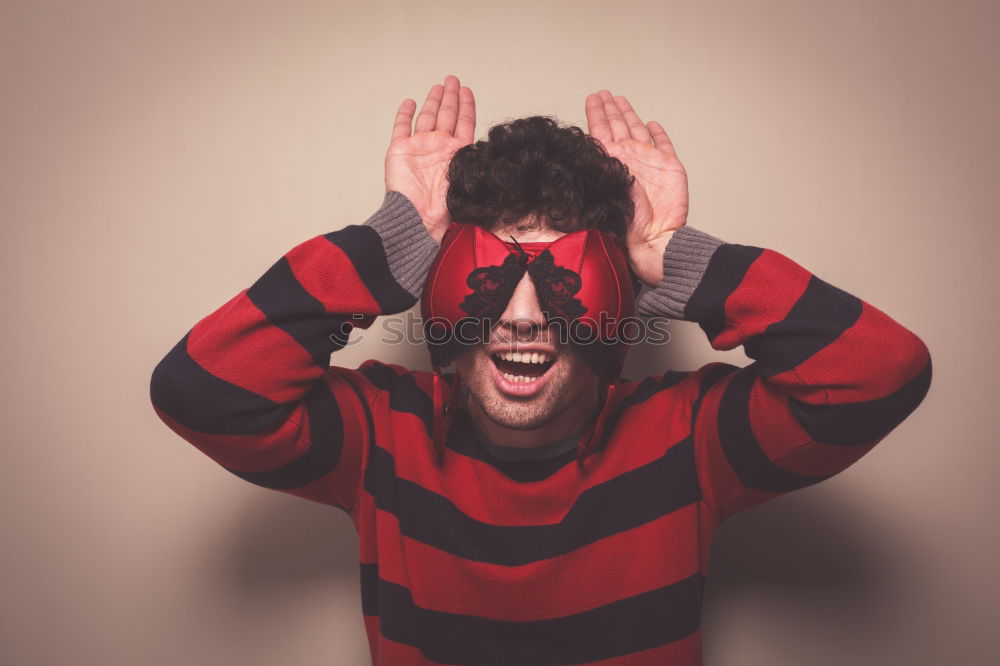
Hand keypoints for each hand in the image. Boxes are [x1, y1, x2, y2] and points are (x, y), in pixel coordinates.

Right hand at [385, 75, 475, 242]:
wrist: (417, 215)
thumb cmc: (442, 206)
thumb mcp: (469, 179)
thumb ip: (477, 162)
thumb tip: (498, 154)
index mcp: (456, 153)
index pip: (464, 123)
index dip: (466, 105)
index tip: (467, 90)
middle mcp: (438, 147)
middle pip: (446, 115)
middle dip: (450, 97)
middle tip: (453, 81)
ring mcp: (419, 147)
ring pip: (426, 117)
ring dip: (433, 101)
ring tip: (438, 87)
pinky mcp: (400, 150)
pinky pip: (402, 127)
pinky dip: (404, 114)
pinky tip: (410, 103)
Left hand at [585, 91, 688, 286]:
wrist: (655, 235)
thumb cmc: (628, 222)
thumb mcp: (603, 188)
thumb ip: (595, 167)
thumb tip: (575, 151)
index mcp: (611, 161)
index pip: (599, 130)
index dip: (596, 113)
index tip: (591, 98)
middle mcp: (628, 157)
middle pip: (617, 125)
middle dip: (609, 109)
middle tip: (602, 94)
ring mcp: (649, 160)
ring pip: (637, 129)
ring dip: (628, 114)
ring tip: (620, 100)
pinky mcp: (669, 166)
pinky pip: (663, 144)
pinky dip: (658, 133)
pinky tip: (652, 124)